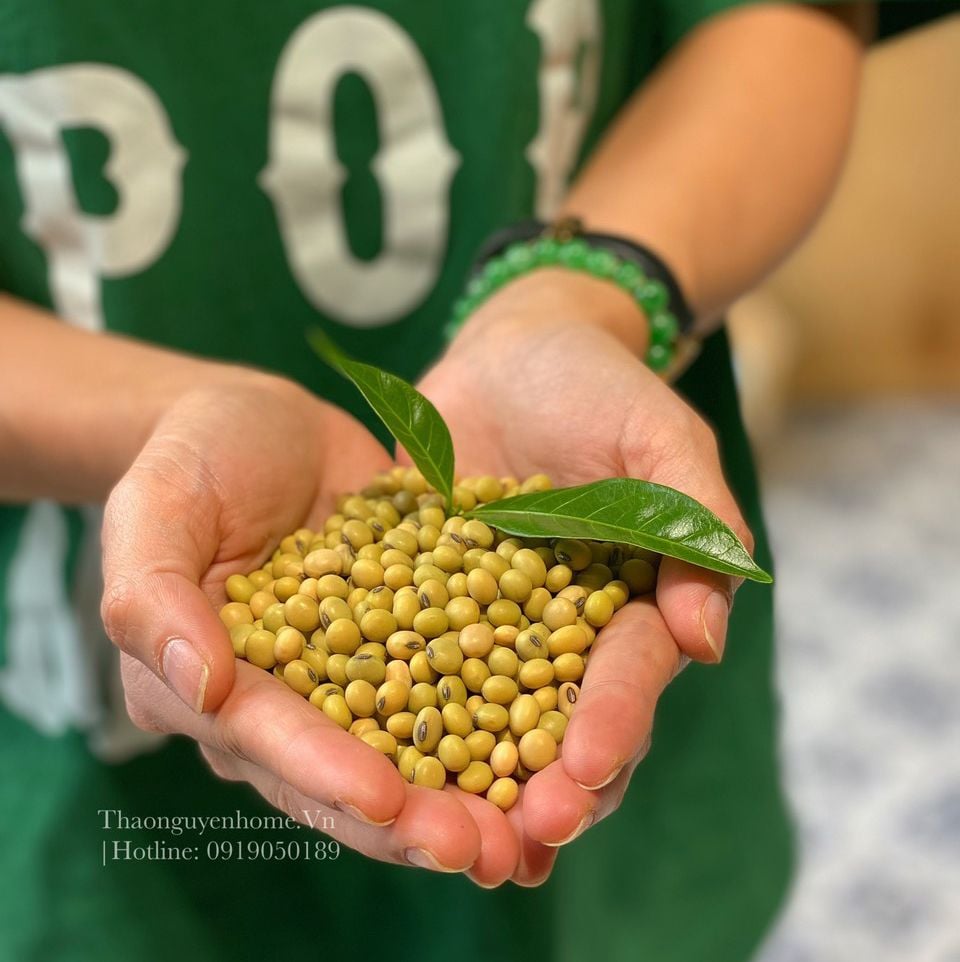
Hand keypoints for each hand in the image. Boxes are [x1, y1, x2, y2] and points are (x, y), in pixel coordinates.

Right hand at [100, 373, 517, 880]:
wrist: (263, 423)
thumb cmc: (193, 456)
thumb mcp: (155, 508)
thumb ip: (155, 597)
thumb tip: (204, 686)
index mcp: (208, 687)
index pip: (268, 739)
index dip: (325, 773)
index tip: (388, 802)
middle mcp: (285, 702)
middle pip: (347, 771)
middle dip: (413, 819)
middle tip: (483, 854)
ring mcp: (352, 676)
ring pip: (410, 749)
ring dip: (468, 794)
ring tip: (534, 831)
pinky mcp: (408, 640)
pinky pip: (454, 686)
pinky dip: (499, 720)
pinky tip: (554, 747)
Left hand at [416, 272, 755, 879]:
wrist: (512, 348)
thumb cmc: (599, 384)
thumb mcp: (658, 436)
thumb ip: (691, 523)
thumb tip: (708, 638)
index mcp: (628, 604)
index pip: (625, 676)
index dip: (611, 723)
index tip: (586, 769)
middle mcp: (555, 630)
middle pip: (551, 722)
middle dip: (538, 784)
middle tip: (514, 839)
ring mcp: (482, 620)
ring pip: (473, 712)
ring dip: (459, 777)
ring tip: (436, 832)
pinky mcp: (416, 597)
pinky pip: (395, 655)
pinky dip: (378, 706)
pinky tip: (351, 753)